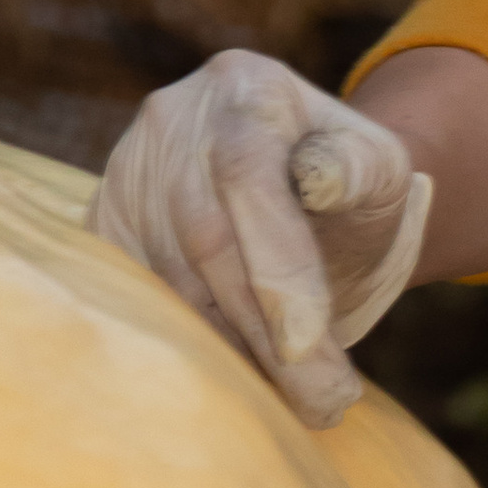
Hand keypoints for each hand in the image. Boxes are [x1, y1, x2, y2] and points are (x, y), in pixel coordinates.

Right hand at [88, 49, 433, 429]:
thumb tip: (321, 179)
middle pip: (204, 238)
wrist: (308, 192)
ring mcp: (129, 168)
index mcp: (248, 87)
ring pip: (167, 277)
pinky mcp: (105, 221)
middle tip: (324, 399)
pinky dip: (187, 341)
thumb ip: (361, 170)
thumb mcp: (382, 169)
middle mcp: (175, 118)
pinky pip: (136, 293)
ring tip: (301, 399)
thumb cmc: (355, 187)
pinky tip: (240, 380)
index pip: (247, 175)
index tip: (309, 342)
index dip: (274, 263)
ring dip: (231, 348)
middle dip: (264, 328)